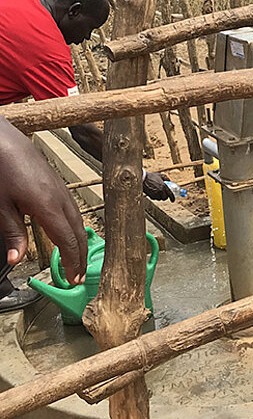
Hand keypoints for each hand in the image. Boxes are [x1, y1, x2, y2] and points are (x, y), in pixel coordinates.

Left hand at [0, 118, 86, 283]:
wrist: (3, 140)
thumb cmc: (1, 168)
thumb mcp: (1, 206)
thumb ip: (13, 233)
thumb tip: (18, 259)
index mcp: (48, 206)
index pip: (67, 240)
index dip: (72, 261)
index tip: (73, 278)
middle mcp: (61, 198)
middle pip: (78, 232)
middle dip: (80, 255)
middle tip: (78, 275)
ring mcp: (62, 189)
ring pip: (78, 220)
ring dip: (79, 241)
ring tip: (77, 258)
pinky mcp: (57, 184)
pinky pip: (73, 209)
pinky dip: (75, 226)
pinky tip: (69, 232)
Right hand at [143, 172, 174, 200]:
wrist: (142, 179)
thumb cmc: (151, 176)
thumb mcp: (160, 175)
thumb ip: (166, 178)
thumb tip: (169, 181)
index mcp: (163, 186)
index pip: (170, 194)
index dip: (172, 198)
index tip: (173, 200)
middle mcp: (160, 191)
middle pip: (165, 198)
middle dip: (165, 196)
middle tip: (164, 193)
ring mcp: (155, 194)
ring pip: (160, 199)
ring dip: (160, 196)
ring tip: (158, 191)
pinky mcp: (151, 196)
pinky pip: (155, 198)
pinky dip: (156, 196)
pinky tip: (154, 192)